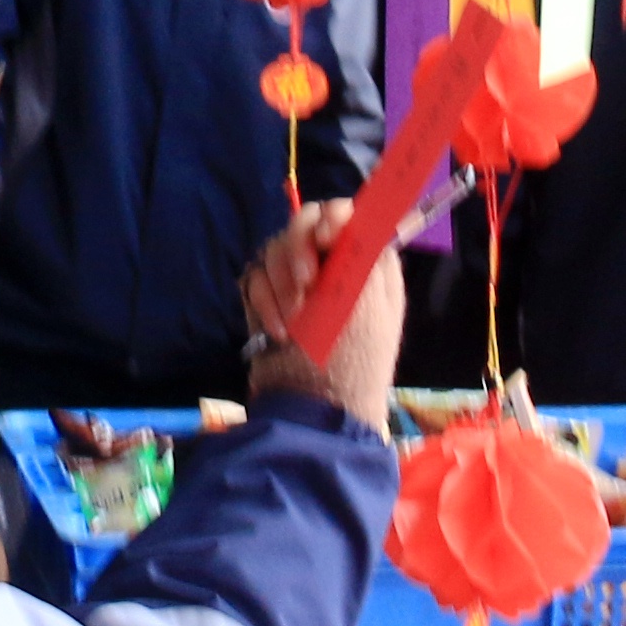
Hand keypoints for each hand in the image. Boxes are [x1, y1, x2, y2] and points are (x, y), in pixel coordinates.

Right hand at [240, 201, 401, 428]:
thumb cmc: (353, 362)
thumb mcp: (370, 308)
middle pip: (304, 225)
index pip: (347, 215)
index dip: (332, 217)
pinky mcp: (268, 302)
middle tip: (306, 283)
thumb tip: (347, 214)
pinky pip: (255, 279)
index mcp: (367, 264)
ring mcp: (298, 284)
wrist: (314, 411)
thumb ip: (362, 254)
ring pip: (274, 250)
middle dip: (299, 250)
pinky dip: (263, 303)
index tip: (326, 236)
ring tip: (294, 321)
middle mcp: (332, 266)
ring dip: (281, 283)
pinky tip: (279, 332)